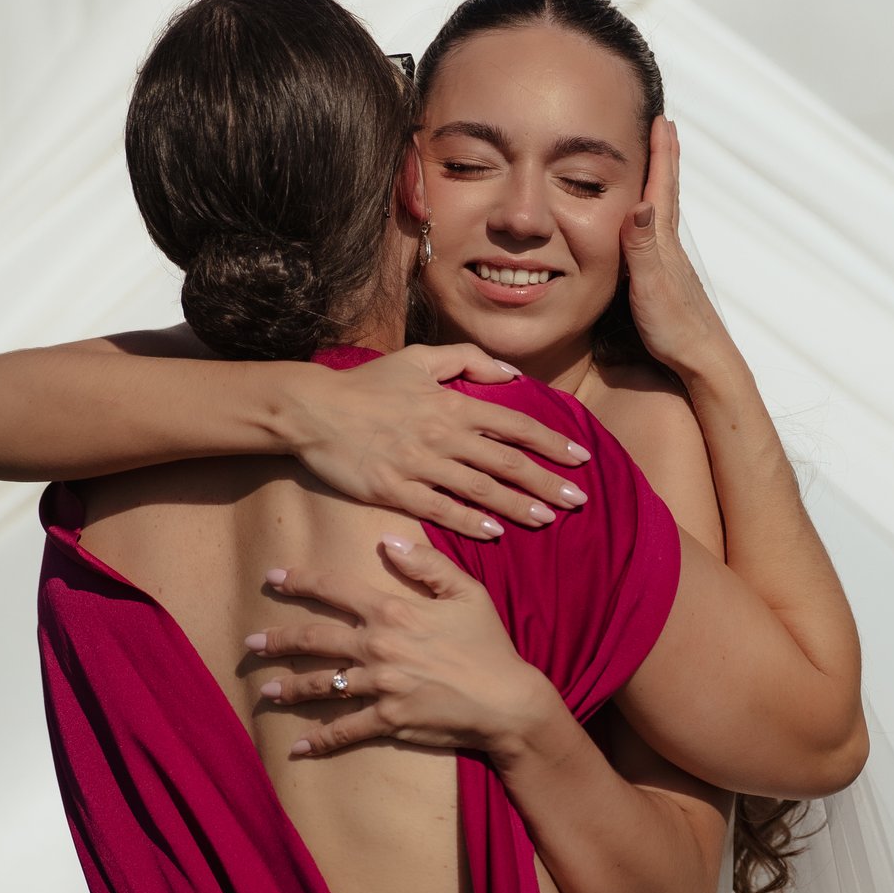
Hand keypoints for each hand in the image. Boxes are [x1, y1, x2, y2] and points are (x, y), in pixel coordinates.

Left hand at [247, 534, 560, 764]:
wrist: (507, 700)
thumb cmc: (489, 644)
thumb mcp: (466, 592)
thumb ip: (426, 564)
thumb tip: (387, 540)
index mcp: (393, 610)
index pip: (334, 590)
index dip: (300, 582)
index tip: (273, 579)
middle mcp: (379, 646)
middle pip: (314, 639)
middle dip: (278, 640)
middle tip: (250, 643)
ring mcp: (380, 685)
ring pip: (322, 684)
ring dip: (288, 688)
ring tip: (265, 689)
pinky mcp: (387, 720)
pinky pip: (345, 730)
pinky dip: (319, 741)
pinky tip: (298, 748)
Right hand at [285, 344, 592, 539]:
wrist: (313, 410)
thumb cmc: (367, 384)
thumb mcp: (418, 359)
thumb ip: (467, 360)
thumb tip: (511, 374)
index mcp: (451, 403)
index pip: (514, 424)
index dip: (550, 442)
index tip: (580, 458)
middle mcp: (442, 435)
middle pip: (506, 462)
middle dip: (546, 482)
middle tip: (579, 500)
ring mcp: (419, 465)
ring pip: (480, 489)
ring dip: (517, 506)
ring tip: (548, 519)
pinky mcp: (395, 491)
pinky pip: (440, 510)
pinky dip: (470, 521)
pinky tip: (495, 533)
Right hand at [620, 116, 732, 374]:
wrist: (702, 362)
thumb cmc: (674, 329)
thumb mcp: (650, 286)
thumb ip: (641, 247)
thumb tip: (641, 203)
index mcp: (662, 243)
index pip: (661, 188)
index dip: (661, 154)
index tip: (661, 119)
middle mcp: (668, 248)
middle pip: (666, 193)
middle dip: (664, 158)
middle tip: (663, 127)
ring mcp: (669, 264)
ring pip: (662, 213)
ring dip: (659, 184)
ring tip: (656, 165)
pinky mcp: (665, 281)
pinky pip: (655, 236)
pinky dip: (651, 217)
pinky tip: (648, 226)